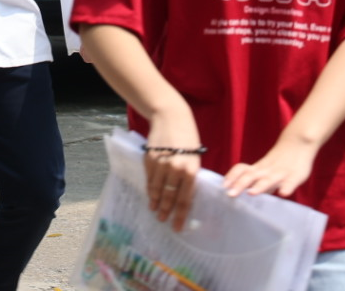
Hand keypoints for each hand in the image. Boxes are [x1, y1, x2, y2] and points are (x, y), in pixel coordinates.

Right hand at [143, 104, 202, 231]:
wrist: (171, 117)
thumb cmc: (187, 137)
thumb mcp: (195, 156)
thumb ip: (190, 175)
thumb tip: (185, 195)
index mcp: (191, 169)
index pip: (185, 198)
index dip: (181, 215)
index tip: (178, 227)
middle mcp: (175, 168)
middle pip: (170, 196)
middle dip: (167, 211)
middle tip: (164, 222)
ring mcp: (161, 163)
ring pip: (157, 189)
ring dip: (156, 202)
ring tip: (155, 212)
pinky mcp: (149, 158)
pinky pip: (149, 178)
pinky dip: (150, 189)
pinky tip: (150, 196)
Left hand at [223, 131, 317, 199]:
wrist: (298, 142)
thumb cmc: (280, 160)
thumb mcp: (265, 169)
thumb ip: (255, 179)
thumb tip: (241, 191)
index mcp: (259, 168)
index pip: (241, 169)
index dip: (232, 177)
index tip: (222, 186)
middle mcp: (266, 170)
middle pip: (251, 176)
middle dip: (240, 185)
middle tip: (230, 194)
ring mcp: (280, 173)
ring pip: (269, 179)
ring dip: (260, 186)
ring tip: (252, 193)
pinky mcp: (295, 176)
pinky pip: (290, 182)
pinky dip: (287, 187)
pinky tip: (283, 193)